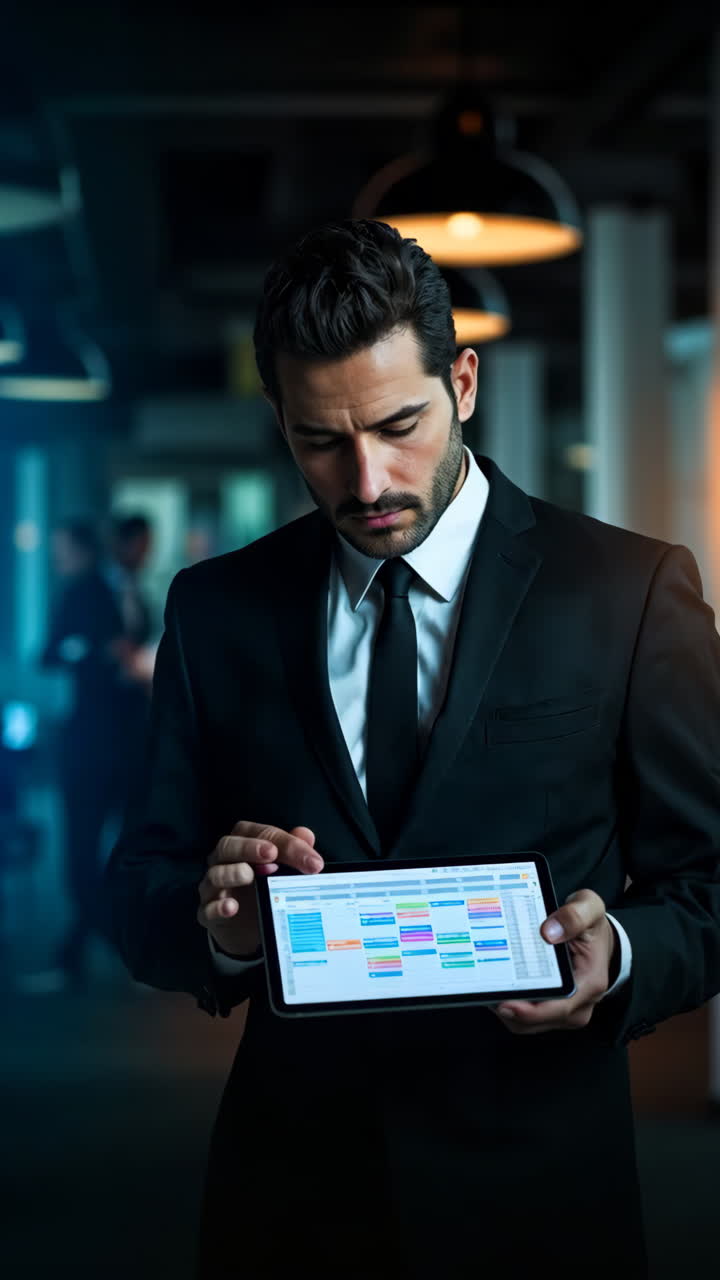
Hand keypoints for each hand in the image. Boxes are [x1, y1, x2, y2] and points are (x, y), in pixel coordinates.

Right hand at [197, 822, 322, 957]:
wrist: (246, 927)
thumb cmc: (262, 888)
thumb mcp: (282, 869)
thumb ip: (293, 851)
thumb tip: (306, 835)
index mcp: (243, 843)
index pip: (262, 834)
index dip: (286, 843)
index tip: (310, 859)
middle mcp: (224, 860)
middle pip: (229, 846)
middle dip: (249, 847)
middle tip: (272, 854)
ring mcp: (213, 886)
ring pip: (216, 874)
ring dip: (233, 873)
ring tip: (250, 875)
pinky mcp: (208, 912)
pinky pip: (208, 907)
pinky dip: (218, 906)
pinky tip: (232, 906)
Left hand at [491, 889, 614, 1034]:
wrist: (597, 938)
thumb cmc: (591, 926)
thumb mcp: (589, 907)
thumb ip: (574, 915)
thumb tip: (550, 932)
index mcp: (590, 983)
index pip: (558, 1007)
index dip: (529, 1011)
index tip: (503, 1001)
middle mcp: (579, 1005)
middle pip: (536, 1020)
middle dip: (508, 1005)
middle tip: (484, 983)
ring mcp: (565, 1012)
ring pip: (526, 1024)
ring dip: (504, 1007)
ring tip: (487, 982)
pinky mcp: (551, 1012)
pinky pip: (524, 1018)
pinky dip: (508, 1004)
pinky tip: (497, 984)